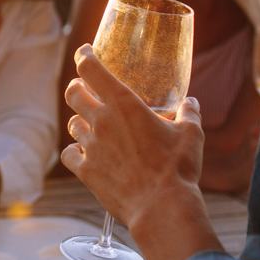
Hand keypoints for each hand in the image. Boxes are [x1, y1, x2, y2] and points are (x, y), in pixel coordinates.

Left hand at [60, 44, 203, 226]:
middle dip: (78, 88)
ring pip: (72, 123)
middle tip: (85, 90)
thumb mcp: (191, 134)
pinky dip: (74, 151)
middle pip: (74, 93)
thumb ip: (189, 113)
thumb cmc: (178, 168)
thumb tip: (191, 102)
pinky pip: (68, 153)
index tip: (84, 52)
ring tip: (91, 125)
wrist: (161, 207)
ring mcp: (90, 146)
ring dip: (80, 121)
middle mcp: (101, 120)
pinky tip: (83, 153)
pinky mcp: (85, 170)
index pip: (91, 69)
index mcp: (124, 104)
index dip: (84, 56)